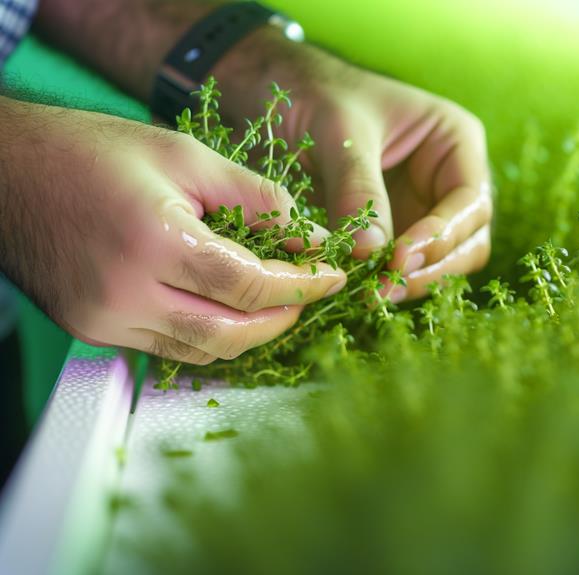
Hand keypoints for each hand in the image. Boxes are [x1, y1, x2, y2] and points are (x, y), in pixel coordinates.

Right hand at [0, 99, 345, 363]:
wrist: (5, 170)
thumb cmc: (92, 151)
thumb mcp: (187, 157)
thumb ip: (259, 200)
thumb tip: (312, 238)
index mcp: (152, 241)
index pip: (250, 286)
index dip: (302, 284)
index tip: (332, 275)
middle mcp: (124, 293)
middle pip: (231, 333)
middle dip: (282, 318)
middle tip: (309, 293)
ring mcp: (102, 319)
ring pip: (201, 351)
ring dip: (249, 334)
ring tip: (276, 303)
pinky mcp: (90, 329)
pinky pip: (167, 348)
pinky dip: (208, 335)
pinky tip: (229, 311)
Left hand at [268, 54, 493, 302]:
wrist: (280, 93)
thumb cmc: (318, 93)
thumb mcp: (340, 131)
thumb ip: (358, 188)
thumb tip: (372, 251)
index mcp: (455, 141)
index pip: (470, 201)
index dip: (442, 235)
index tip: (399, 258)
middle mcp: (450, 179)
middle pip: (468, 239)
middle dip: (432, 267)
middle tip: (385, 288)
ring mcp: (426, 208)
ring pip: (443, 261)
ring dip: (414, 282)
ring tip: (373, 295)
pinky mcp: (398, 230)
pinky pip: (407, 266)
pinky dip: (390, 282)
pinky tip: (364, 292)